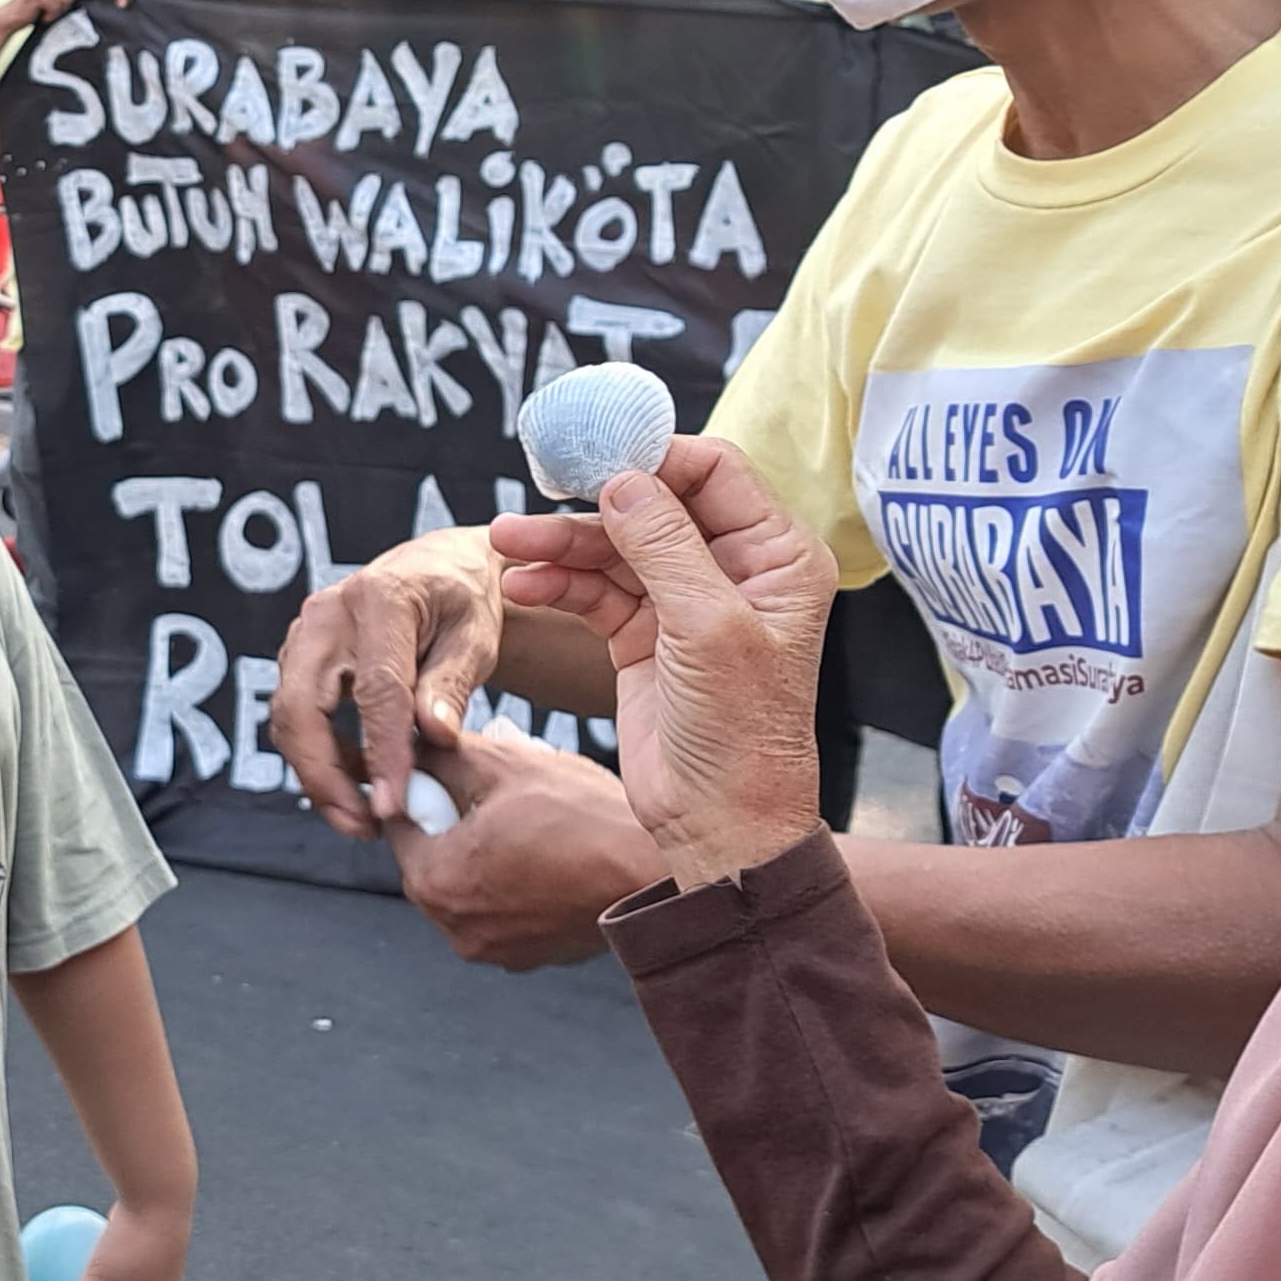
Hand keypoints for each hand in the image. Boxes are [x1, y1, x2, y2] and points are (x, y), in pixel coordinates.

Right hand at [270, 529, 505, 835]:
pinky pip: (296, 720)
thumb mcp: (476, 637)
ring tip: (364, 816)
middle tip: (363, 824)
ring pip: (289, 721)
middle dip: (323, 777)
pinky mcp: (298, 662)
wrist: (438, 573)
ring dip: (319, 776)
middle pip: (300, 709)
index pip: (375, 690)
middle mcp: (326, 616)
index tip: (394, 805)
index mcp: (379, 599)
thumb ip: (452, 685)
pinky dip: (320, 759)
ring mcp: (303, 638)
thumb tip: (433, 736)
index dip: (382, 753)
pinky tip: (357, 784)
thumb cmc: (460, 600)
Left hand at [388, 728, 664, 969]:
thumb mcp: (503, 765)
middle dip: (454, 822)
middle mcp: (455, 928)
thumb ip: (444, 757)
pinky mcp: (530, 956)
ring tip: (529, 822)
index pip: (397, 823)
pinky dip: (514, 883)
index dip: (420, 788)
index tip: (446, 771)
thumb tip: (415, 746)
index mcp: (434, 881)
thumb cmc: (585, 819)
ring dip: (484, 853)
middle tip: (496, 793)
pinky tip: (550, 854)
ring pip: (468, 886)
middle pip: (431, 859)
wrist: (657, 872)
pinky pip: (503, 910)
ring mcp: (494, 949)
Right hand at [491, 441, 839, 889]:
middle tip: (535, 500)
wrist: (717, 823)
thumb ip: (666, 548)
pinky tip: (522, 583)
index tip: (596, 456)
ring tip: (504, 543)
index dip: (655, 459)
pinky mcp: (643, 635)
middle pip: (653, 506)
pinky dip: (558, 583)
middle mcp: (734, 569)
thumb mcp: (709, 629)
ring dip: (560, 544)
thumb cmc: (741, 734)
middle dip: (592, 505)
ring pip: (615, 548)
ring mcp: (685, 602)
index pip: (713, 473)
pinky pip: (594, 591)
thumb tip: (625, 480)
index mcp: (777, 557)